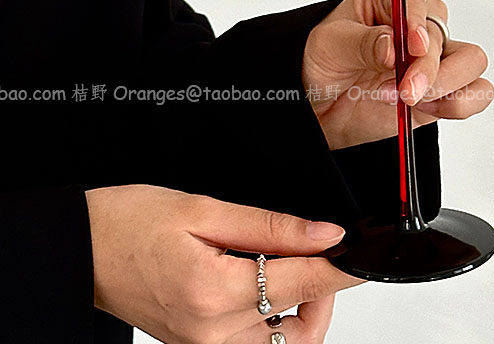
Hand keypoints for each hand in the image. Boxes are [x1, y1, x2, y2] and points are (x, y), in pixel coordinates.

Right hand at [86, 185, 361, 343]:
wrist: (83, 248)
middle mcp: (211, 334)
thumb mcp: (204, 210)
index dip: (342, 268)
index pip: (303, 285)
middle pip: (300, 329)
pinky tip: (266, 282)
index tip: (363, 254)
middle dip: (323, 295)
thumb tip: (324, 234)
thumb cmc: (132, 221)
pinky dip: (274, 319)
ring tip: (292, 267)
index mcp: (213, 293)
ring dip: (301, 311)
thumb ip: (270, 226)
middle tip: (319, 254)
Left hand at [302, 0, 493, 149]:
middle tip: (405, 90)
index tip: (413, 44)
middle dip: (427, 66)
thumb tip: (391, 45)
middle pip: (442, 33)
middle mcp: (420, 20)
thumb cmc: (325, 62)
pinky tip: (428, 109)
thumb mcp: (329, 47)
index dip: (418, 18)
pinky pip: (478, 91)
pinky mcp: (446, 87)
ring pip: (471, 60)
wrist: (321, 105)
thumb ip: (361, 43)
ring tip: (412, 100)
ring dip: (448, 84)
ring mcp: (436, 54)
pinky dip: (461, 104)